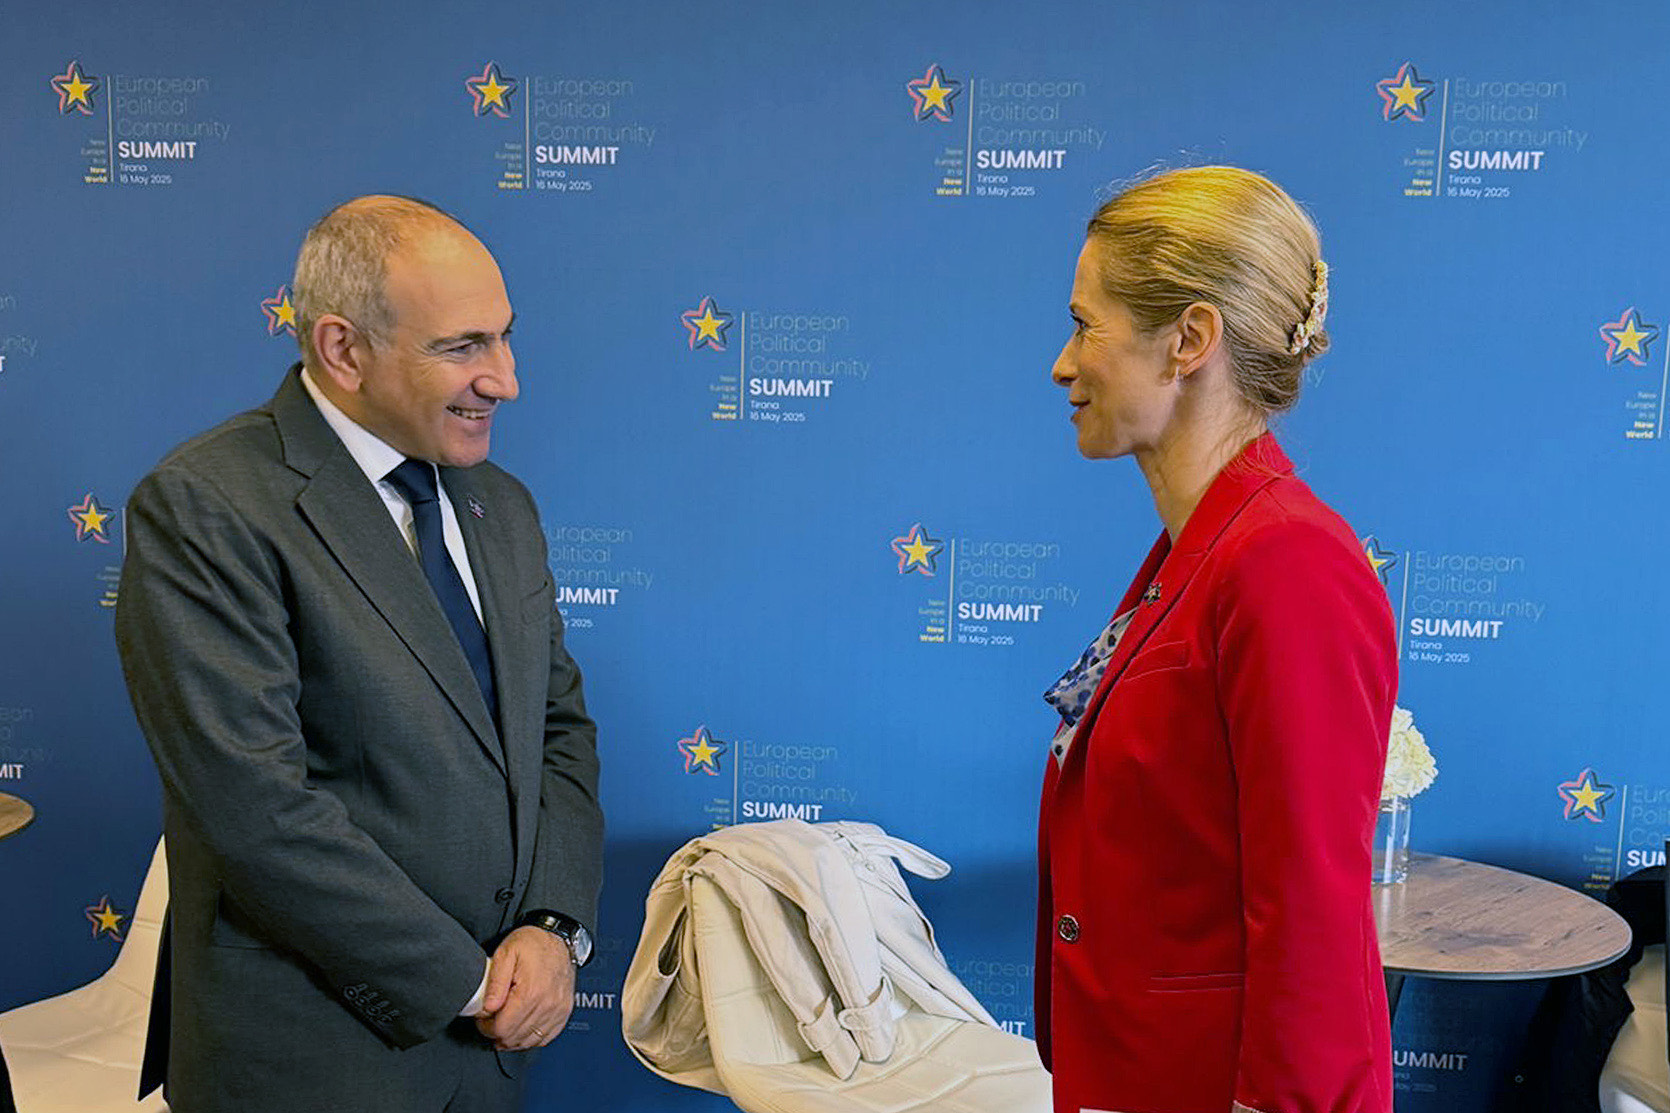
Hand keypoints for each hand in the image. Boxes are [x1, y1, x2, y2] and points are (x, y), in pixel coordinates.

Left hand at [474, 926, 574, 1050]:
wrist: (560, 938)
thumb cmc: (533, 943)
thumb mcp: (506, 953)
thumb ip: (495, 982)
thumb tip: (487, 1009)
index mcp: (531, 992)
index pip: (502, 1028)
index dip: (486, 1028)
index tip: (482, 1019)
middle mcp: (547, 1004)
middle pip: (514, 1038)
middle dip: (497, 1033)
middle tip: (490, 1021)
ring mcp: (558, 1010)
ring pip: (529, 1042)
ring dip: (512, 1039)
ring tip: (503, 1025)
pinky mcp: (564, 1013)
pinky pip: (544, 1038)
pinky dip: (530, 1038)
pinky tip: (520, 1029)